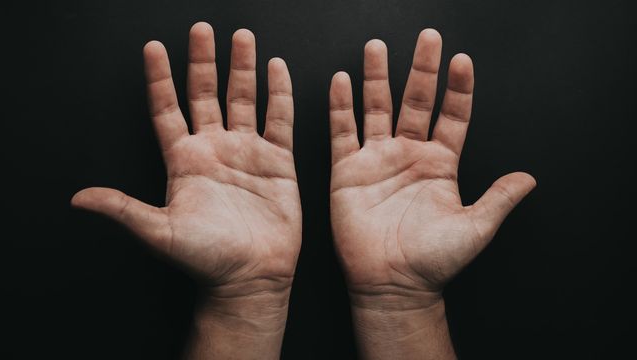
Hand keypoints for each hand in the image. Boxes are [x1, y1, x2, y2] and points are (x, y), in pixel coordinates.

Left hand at [72, 23, 299, 357]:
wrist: (250, 277)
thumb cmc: (206, 259)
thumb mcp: (160, 232)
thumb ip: (125, 209)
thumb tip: (79, 199)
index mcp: (184, 161)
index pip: (168, 110)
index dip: (160, 79)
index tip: (154, 48)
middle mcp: (214, 150)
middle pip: (205, 95)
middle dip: (203, 61)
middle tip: (201, 30)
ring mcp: (247, 153)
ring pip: (242, 100)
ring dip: (242, 69)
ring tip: (242, 37)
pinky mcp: (278, 162)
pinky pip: (279, 119)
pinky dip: (279, 94)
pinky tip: (276, 69)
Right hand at [329, 30, 534, 357]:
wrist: (393, 284)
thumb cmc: (433, 261)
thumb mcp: (476, 228)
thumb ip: (499, 198)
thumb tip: (529, 177)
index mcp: (440, 164)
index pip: (452, 116)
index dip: (457, 89)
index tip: (461, 61)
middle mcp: (409, 155)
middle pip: (416, 102)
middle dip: (421, 69)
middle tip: (426, 38)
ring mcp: (377, 160)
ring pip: (377, 109)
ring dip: (377, 78)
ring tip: (377, 48)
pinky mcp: (348, 171)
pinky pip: (343, 133)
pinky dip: (341, 107)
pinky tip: (342, 82)